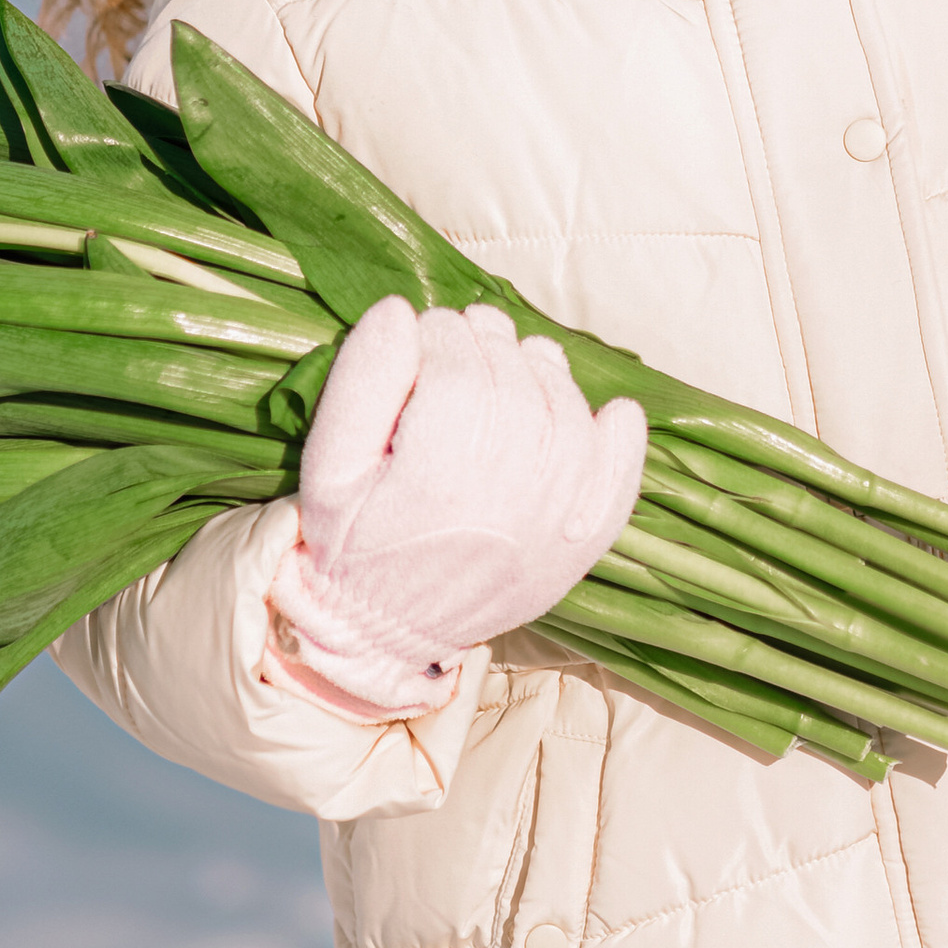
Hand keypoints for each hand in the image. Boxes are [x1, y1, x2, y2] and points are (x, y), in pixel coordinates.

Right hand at [269, 299, 645, 718]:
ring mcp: (553, 518)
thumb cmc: (350, 545)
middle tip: (456, 349)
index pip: (455, 354)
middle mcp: (507, 490)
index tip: (418, 341)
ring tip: (504, 374)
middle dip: (482, 341)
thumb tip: (401, 311)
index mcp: (436, 470)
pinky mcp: (580, 543)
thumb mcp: (327, 468)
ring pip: (563, 401)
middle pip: (512, 370)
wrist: (384, 637)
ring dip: (537, 370)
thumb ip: (360, 383)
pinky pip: (618, 471)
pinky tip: (610, 413)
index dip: (435, 332)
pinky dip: (620, 435)